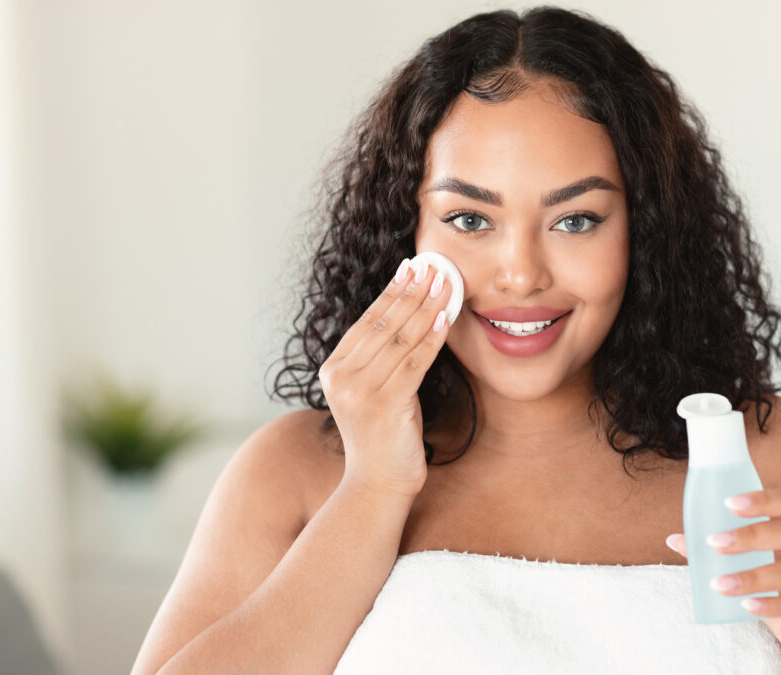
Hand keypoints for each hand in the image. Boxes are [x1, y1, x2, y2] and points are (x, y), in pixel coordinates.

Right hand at [318, 256, 453, 498]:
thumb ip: (383, 357)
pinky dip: (432, 338)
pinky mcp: (384, 405)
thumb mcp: (376, 389)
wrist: (377, 484)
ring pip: (400, 339)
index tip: (412, 267)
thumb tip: (411, 312)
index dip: (392, 291)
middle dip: (412, 291)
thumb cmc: (384, 435)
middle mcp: (340, 377)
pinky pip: (414, 362)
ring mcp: (359, 391)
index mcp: (333, 369)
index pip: (367, 321)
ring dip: (426, 308)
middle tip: (433, 266)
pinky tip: (446, 318)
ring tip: (445, 284)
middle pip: (383, 324)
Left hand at [664, 487, 780, 669]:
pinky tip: (747, 606)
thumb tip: (675, 539)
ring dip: (754, 576)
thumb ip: (727, 548)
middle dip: (751, 536)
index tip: (728, 504)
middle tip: (715, 543)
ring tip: (721, 583)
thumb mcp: (760, 563)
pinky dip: (773, 605)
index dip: (762, 500)